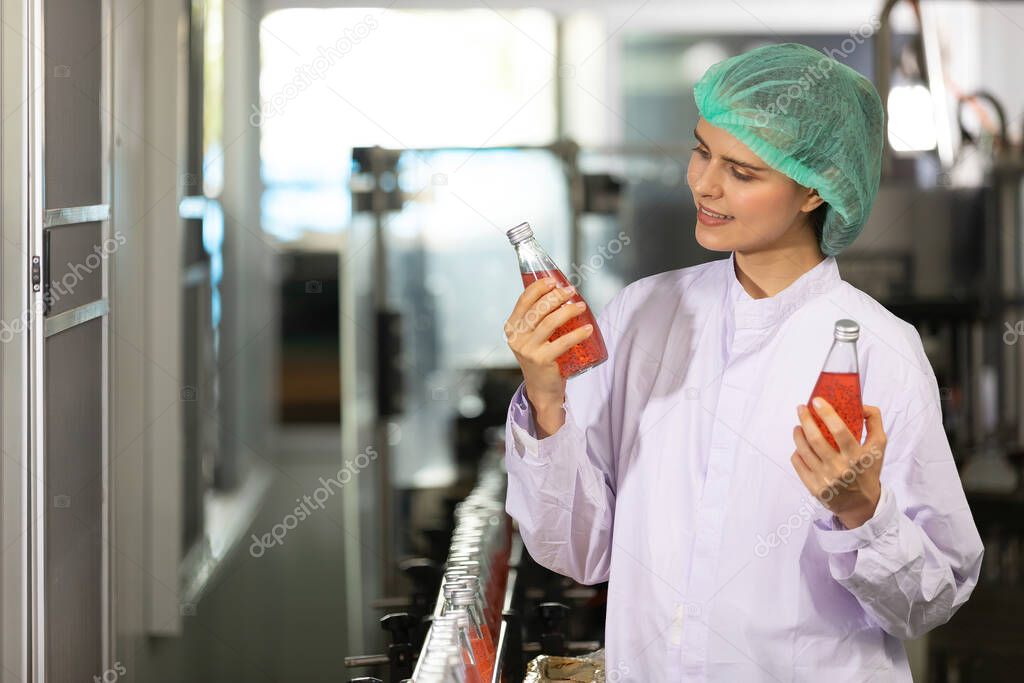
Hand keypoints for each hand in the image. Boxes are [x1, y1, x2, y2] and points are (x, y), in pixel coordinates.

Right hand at [504, 278, 593, 412]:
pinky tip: (587, 328)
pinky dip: (577, 334)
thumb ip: (539, 319)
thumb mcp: (532, 337)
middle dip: (556, 296)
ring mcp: (527, 349)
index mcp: (512, 327)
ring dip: (568, 311)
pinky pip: (562, 342)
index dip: (538, 287)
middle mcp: (516, 337)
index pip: (524, 301)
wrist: (542, 388)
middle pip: (538, 309)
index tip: (553, 280)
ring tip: (581, 306)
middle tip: (571, 291)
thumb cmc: (542, 357)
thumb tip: (560, 293)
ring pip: (550, 323)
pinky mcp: (541, 360)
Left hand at [791, 398, 886, 527]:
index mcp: (857, 457)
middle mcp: (840, 468)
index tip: (816, 401)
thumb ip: (874, 422)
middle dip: (805, 419)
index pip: (840, 431)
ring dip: (798, 434)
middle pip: (816, 439)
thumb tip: (862, 404)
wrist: (861, 504)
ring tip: (798, 426)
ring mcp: (825, 479)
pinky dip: (797, 451)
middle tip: (801, 408)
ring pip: (803, 450)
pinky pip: (798, 463)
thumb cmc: (868, 470)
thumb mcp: (878, 447)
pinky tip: (800, 445)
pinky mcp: (813, 487)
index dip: (827, 413)